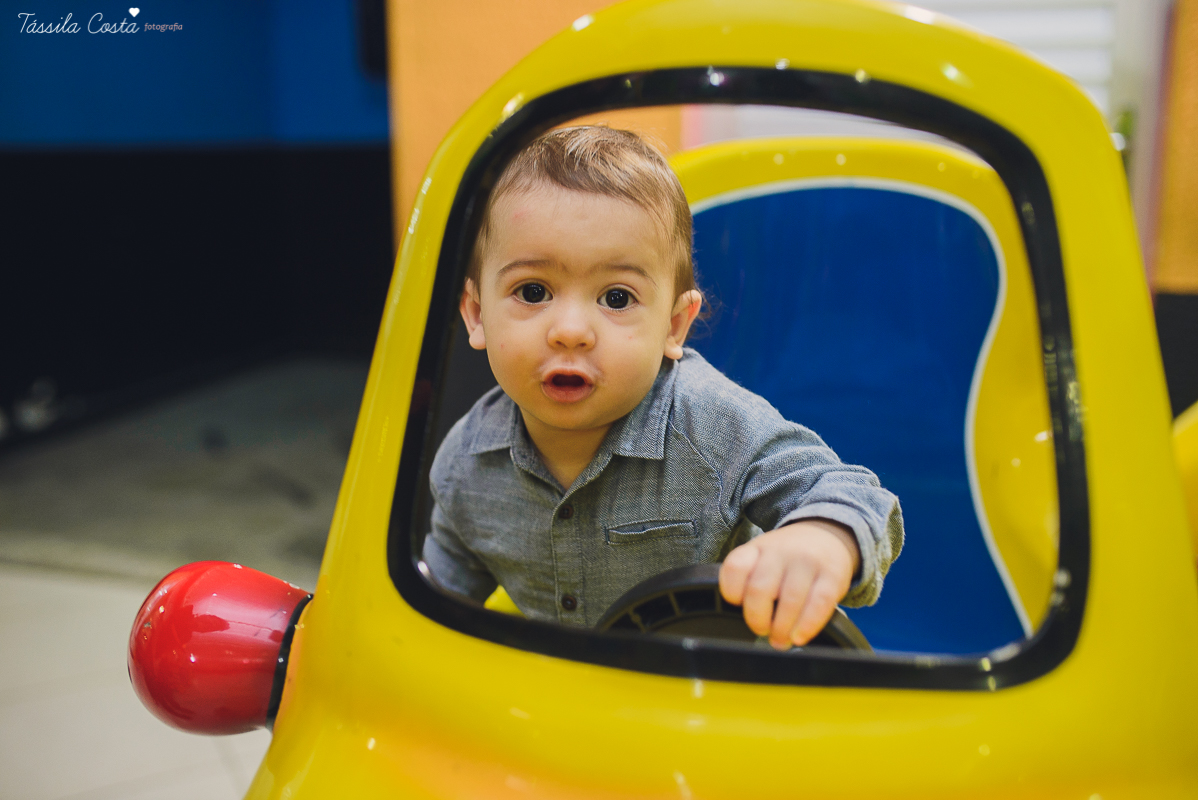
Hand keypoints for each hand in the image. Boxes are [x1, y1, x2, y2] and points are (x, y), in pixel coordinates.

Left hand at [718, 519, 859, 649]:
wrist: (826, 536)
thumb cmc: (788, 558)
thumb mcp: (762, 557)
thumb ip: (749, 581)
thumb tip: (745, 621)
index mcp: (757, 548)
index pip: (735, 568)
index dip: (731, 593)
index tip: (737, 606)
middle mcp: (780, 552)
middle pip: (760, 590)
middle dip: (757, 619)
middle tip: (762, 630)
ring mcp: (807, 562)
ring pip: (790, 600)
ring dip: (782, 628)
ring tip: (781, 640)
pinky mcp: (832, 575)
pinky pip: (818, 604)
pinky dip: (807, 626)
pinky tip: (800, 636)